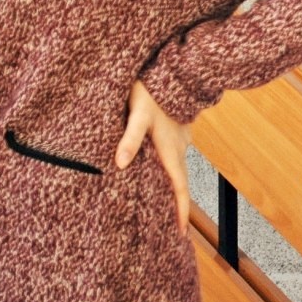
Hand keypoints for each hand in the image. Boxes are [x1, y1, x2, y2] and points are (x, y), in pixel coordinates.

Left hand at [116, 79, 191, 236]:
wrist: (175, 68)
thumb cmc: (152, 91)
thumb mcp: (138, 114)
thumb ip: (130, 138)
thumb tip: (120, 164)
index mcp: (171, 150)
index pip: (179, 188)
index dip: (180, 211)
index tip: (181, 233)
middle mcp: (180, 148)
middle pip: (180, 181)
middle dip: (177, 202)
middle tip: (172, 223)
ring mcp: (181, 138)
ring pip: (177, 165)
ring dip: (172, 182)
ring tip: (162, 196)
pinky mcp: (179, 128)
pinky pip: (175, 152)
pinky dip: (169, 164)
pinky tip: (159, 162)